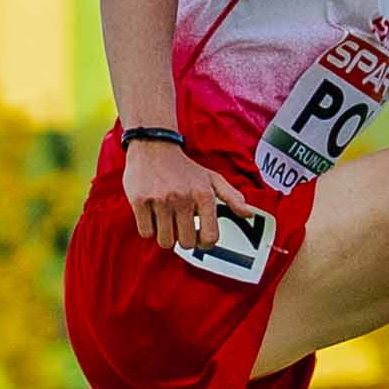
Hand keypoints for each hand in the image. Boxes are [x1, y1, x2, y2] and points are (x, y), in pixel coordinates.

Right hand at [121, 135, 228, 252]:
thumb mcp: (212, 178)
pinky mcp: (139, 200)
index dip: (204, 243)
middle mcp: (183, 198)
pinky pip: (146, 233)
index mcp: (204, 195)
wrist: (154, 145)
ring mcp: (160, 200)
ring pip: (165, 241)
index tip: (198, 237)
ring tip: (165, 219)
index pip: (210, 237)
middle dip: (183, 239)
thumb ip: (232, 197)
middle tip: (178, 225)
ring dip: (165, 235)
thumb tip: (249, 214)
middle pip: (186, 243)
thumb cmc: (185, 168)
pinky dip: (148, 229)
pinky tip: (151, 214)